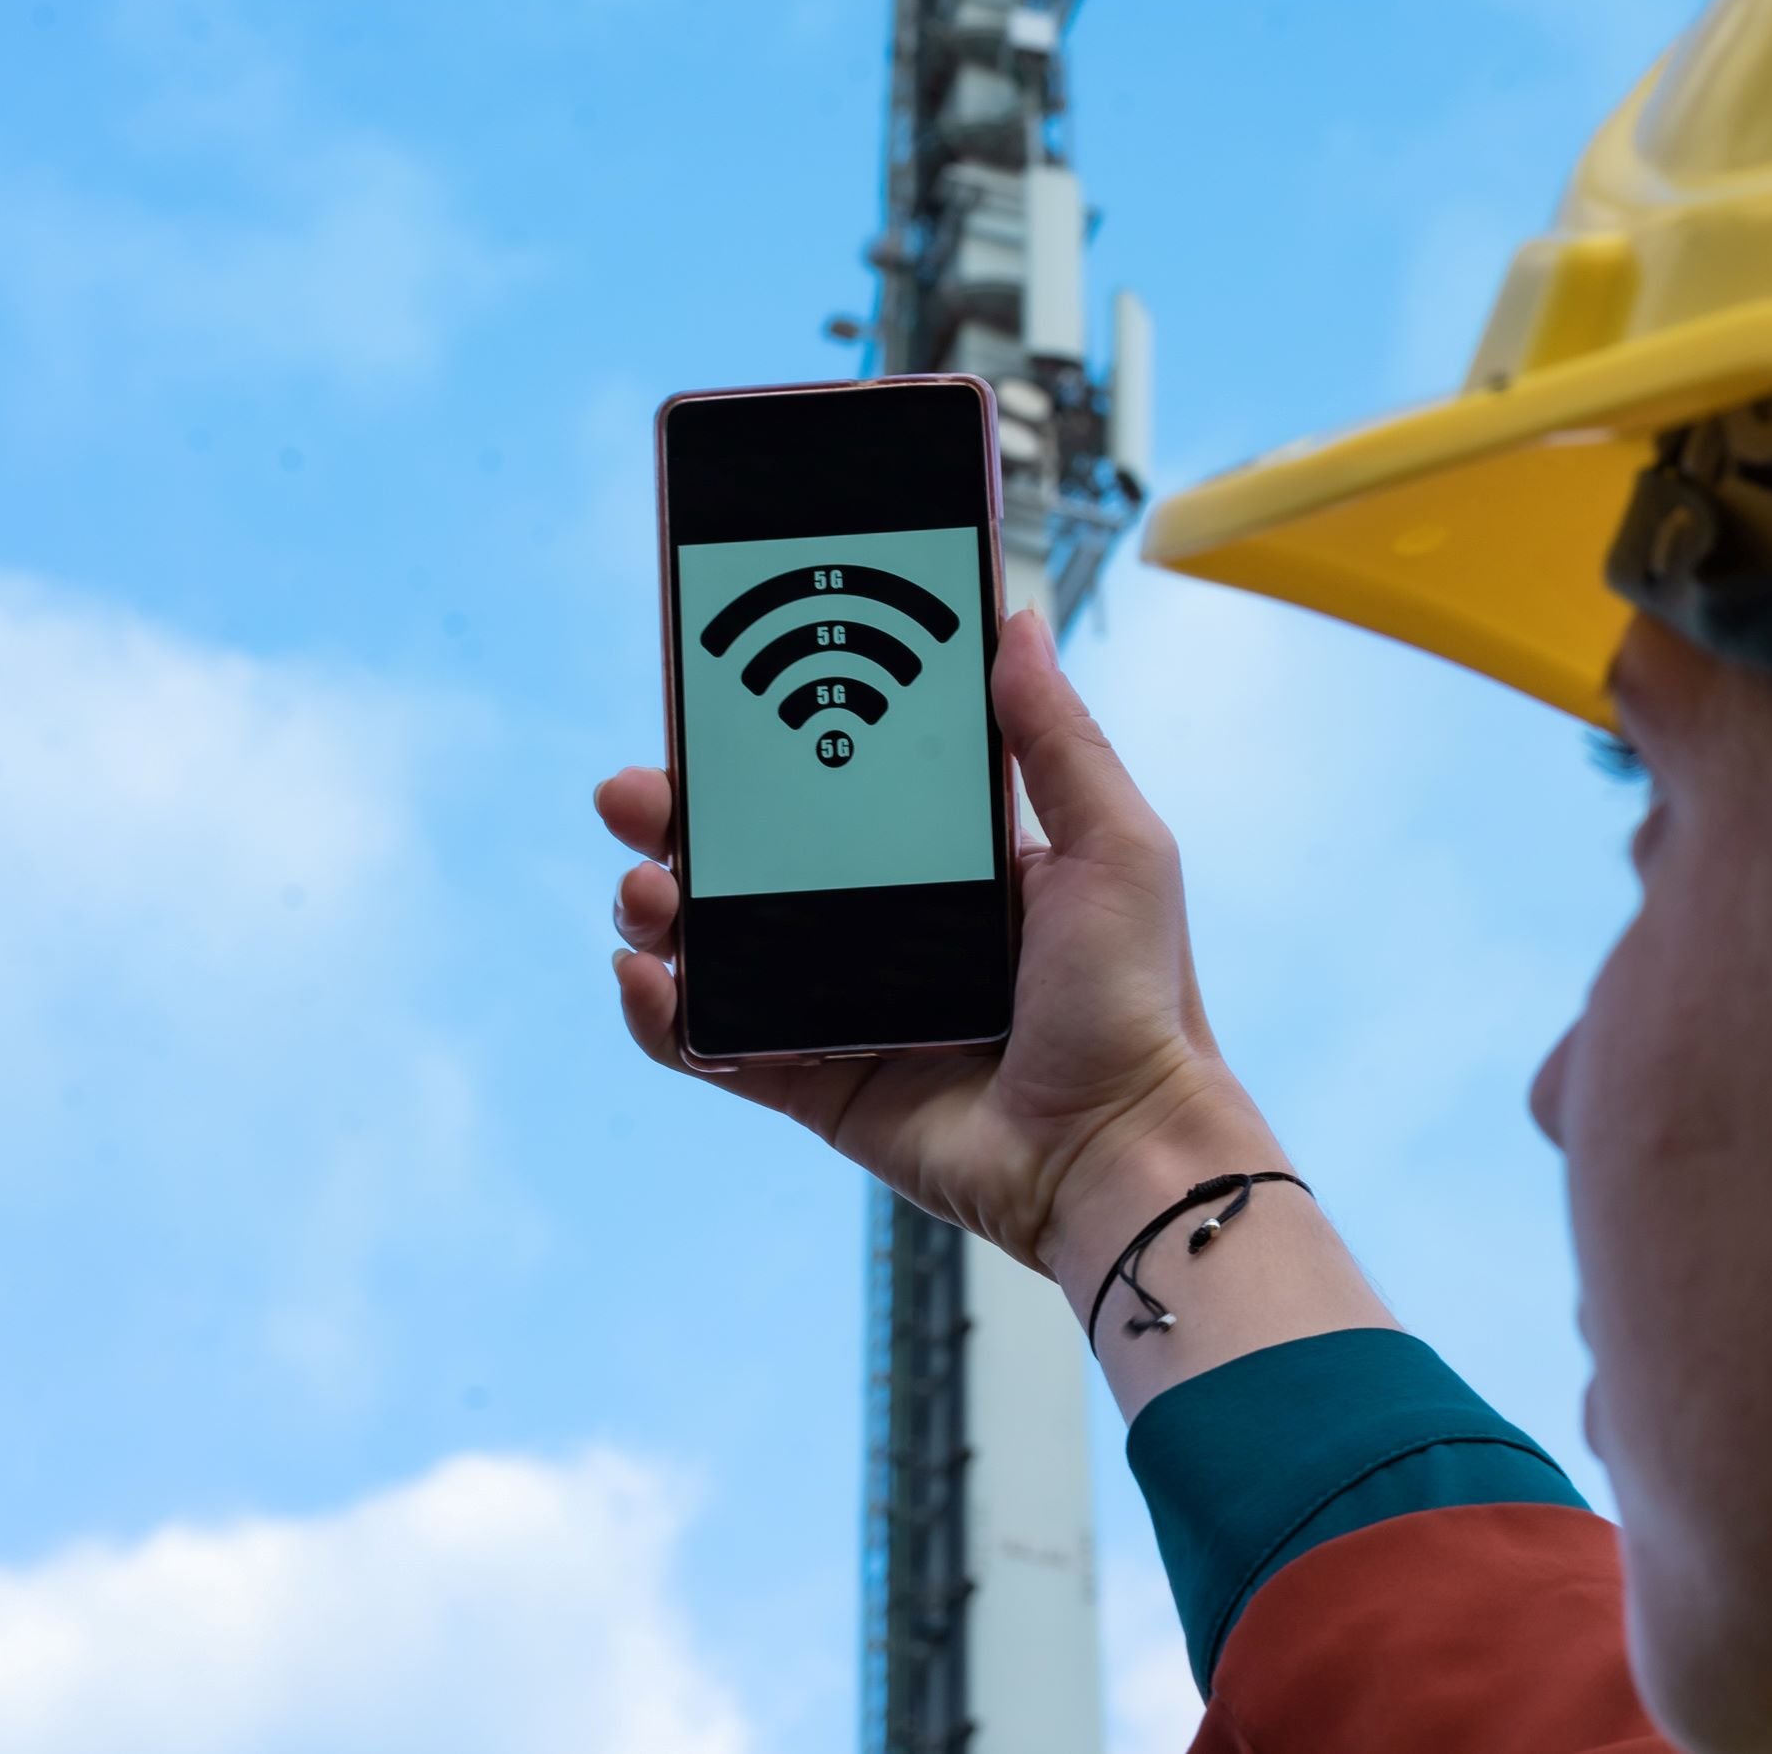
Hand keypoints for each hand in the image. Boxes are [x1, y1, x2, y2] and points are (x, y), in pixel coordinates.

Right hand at [598, 608, 1275, 1286]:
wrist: (1120, 1149)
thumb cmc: (1137, 998)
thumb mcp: (1115, 843)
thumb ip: (1057, 739)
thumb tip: (1014, 622)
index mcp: (948, 860)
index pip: (832, 784)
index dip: (764, 748)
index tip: (708, 703)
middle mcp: (888, 925)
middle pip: (752, 856)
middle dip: (679, 819)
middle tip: (634, 796)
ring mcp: (844, 1006)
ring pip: (718, 943)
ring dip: (658, 908)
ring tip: (646, 893)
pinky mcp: (818, 1085)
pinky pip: (715, 1046)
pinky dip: (661, 1016)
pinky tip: (644, 980)